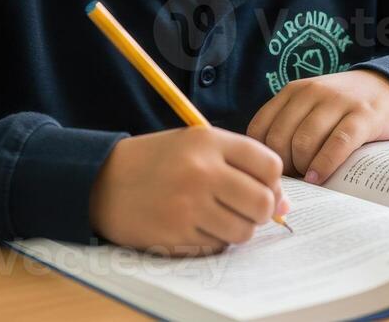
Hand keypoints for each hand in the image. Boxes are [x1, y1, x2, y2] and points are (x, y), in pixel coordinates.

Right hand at [88, 126, 287, 254]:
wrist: (103, 181)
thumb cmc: (157, 161)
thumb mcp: (195, 144)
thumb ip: (240, 164)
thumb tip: (284, 203)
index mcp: (208, 141)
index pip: (269, 165)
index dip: (274, 181)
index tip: (263, 187)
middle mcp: (201, 171)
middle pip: (263, 202)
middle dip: (262, 210)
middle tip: (247, 208)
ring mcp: (189, 205)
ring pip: (244, 230)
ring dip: (238, 228)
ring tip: (218, 216)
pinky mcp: (177, 234)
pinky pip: (218, 246)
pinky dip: (215, 240)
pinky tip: (196, 225)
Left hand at [246, 70, 388, 184]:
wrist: (388, 88)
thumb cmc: (342, 108)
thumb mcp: (310, 106)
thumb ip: (288, 126)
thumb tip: (267, 168)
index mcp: (293, 91)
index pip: (260, 127)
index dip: (262, 157)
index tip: (273, 172)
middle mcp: (312, 92)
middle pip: (280, 138)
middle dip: (283, 166)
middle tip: (293, 179)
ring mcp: (338, 101)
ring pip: (304, 142)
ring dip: (303, 168)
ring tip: (309, 178)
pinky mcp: (363, 115)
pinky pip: (337, 144)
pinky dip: (324, 165)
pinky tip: (319, 178)